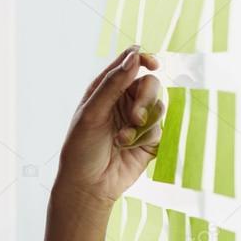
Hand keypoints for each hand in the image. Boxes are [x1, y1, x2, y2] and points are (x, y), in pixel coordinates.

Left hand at [53, 45, 164, 205]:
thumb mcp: (92, 113)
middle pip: (150, 84)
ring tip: (122, 140)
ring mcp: (137, 120)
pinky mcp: (149, 139)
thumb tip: (134, 55)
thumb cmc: (81, 147)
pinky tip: (127, 148)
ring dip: (143, 123)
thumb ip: (113, 84)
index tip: (153, 64)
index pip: (129, 63)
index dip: (143, 59)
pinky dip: (146, 137)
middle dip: (145, 100)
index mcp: (105, 89)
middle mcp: (123, 101)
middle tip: (134, 117)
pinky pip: (159, 128)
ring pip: (158, 107)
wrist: (89, 185)